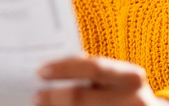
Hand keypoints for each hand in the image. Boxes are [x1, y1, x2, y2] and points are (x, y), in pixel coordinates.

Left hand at [34, 56, 168, 105]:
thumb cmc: (126, 92)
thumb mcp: (118, 77)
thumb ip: (93, 71)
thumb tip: (53, 70)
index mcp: (130, 77)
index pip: (92, 68)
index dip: (64, 69)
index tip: (41, 72)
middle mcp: (132, 99)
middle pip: (81, 97)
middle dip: (53, 97)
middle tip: (36, 96)